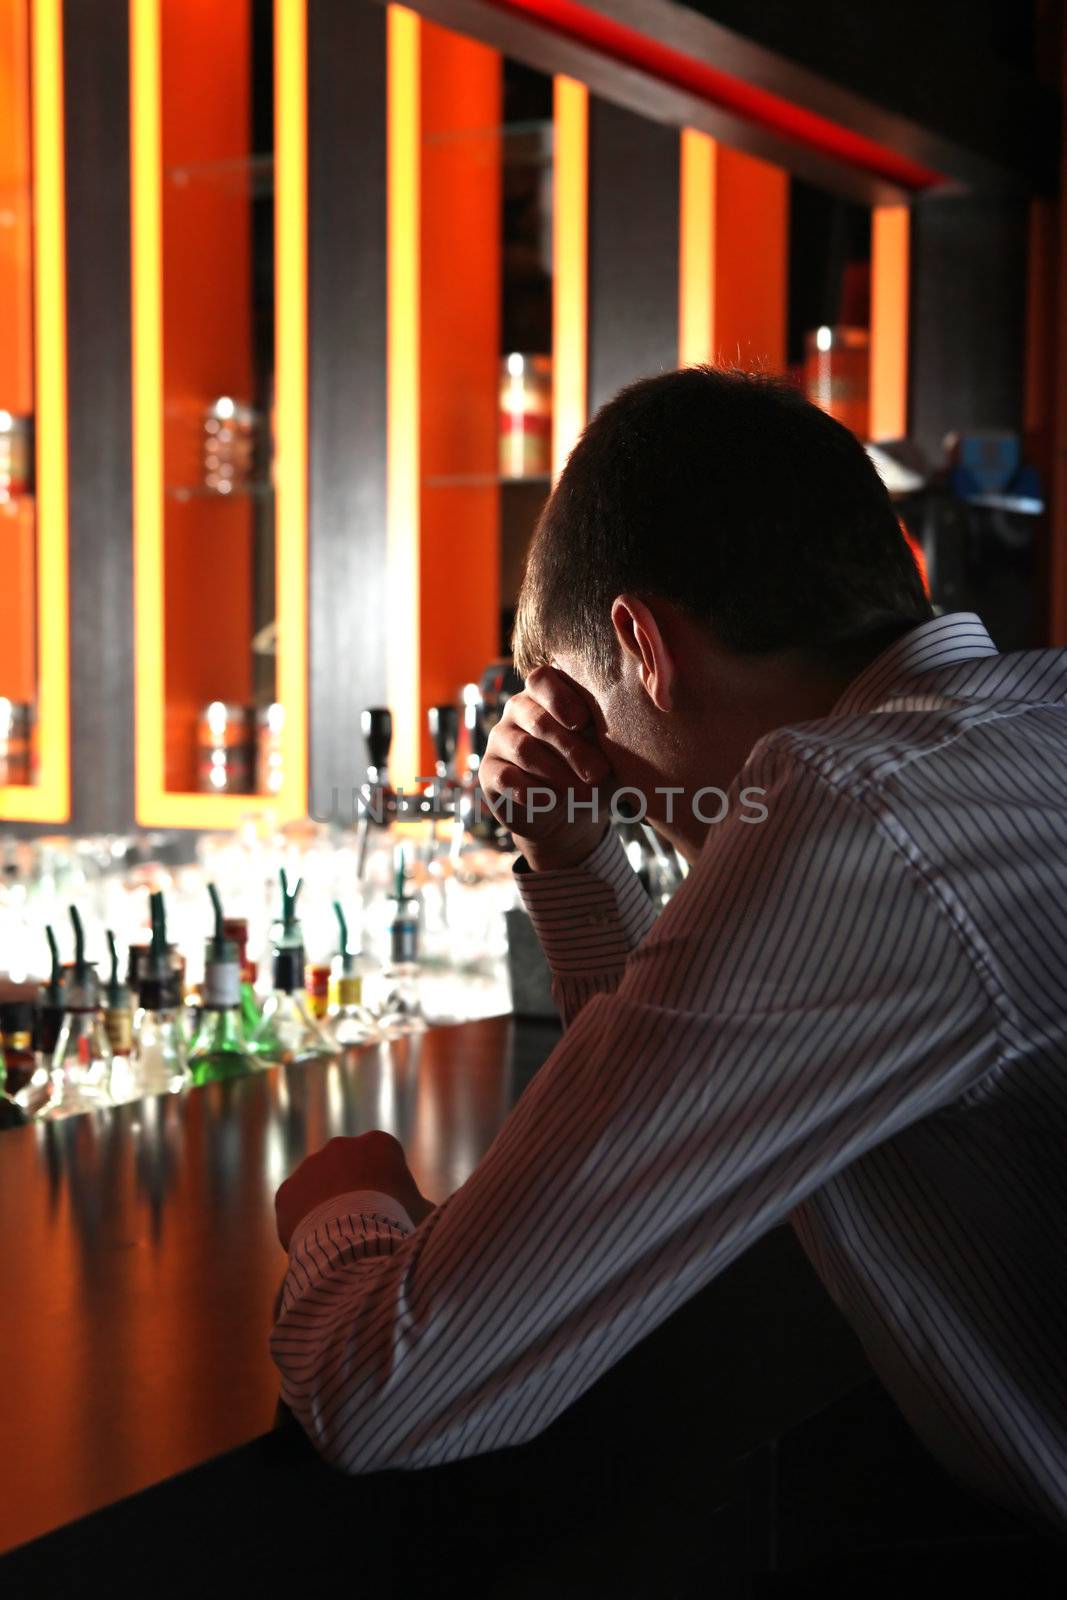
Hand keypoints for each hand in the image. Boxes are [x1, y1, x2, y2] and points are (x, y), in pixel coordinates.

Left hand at [275, 1131, 434, 1249]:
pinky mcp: (287, 1190)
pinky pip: (295, 1206)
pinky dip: (303, 1222)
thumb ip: (420, 1205)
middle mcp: (341, 1146)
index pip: (381, 1160)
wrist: (356, 1243)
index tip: (387, 1211)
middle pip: (346, 1168)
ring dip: (325, 1205)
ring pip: (318, 1186)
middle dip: (351, 1191)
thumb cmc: (397, 1225)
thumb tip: (426, 1213)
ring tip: (338, 1239)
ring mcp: (310, 1166)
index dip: (385, 1188)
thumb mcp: (423, 1213)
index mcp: (379, 1143)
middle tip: (361, 1225)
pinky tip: (318, 1244)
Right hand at [480, 665, 611, 870]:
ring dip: (557, 772)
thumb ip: (615, 735)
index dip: (560, 698)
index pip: (542, 679)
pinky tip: (550, 801)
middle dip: (571, 747)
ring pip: (524, 749)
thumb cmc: (594, 773)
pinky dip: (530, 790)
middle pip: (538, 719)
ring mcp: (500, 740)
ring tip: (584, 792)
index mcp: (547, 694)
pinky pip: (505, 777)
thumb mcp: (610, 753)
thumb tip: (636, 728)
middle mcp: (518, 710)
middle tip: (598, 773)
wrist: (570, 816)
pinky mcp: (490, 772)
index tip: (584, 722)